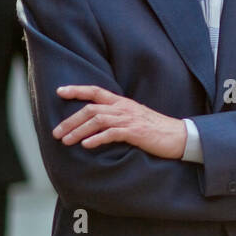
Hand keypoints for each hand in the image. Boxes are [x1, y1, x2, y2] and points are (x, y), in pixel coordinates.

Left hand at [53, 85, 187, 158]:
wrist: (179, 136)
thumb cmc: (155, 129)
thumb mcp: (134, 118)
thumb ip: (116, 117)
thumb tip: (95, 125)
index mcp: (122, 103)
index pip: (95, 91)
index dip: (77, 90)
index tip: (59, 92)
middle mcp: (123, 108)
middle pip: (90, 109)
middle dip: (70, 120)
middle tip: (56, 133)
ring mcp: (129, 119)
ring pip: (97, 120)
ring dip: (78, 131)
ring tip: (66, 141)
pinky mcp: (136, 132)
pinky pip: (112, 133)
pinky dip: (97, 139)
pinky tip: (86, 146)